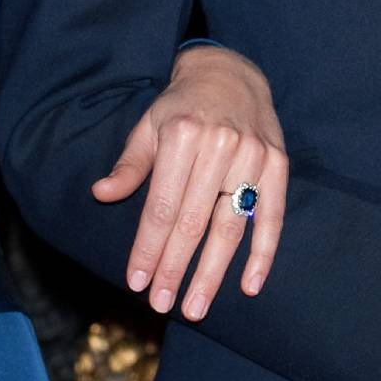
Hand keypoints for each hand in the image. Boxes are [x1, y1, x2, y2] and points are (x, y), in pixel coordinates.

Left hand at [92, 45, 289, 319]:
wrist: (230, 74)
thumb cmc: (181, 107)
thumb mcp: (148, 127)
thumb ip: (130, 165)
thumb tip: (102, 194)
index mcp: (182, 135)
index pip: (161, 207)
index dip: (148, 248)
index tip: (137, 282)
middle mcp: (219, 145)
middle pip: (194, 222)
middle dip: (176, 268)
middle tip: (163, 304)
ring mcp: (253, 155)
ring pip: (231, 226)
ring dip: (213, 272)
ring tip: (196, 306)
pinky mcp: (278, 164)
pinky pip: (272, 216)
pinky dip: (263, 254)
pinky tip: (249, 286)